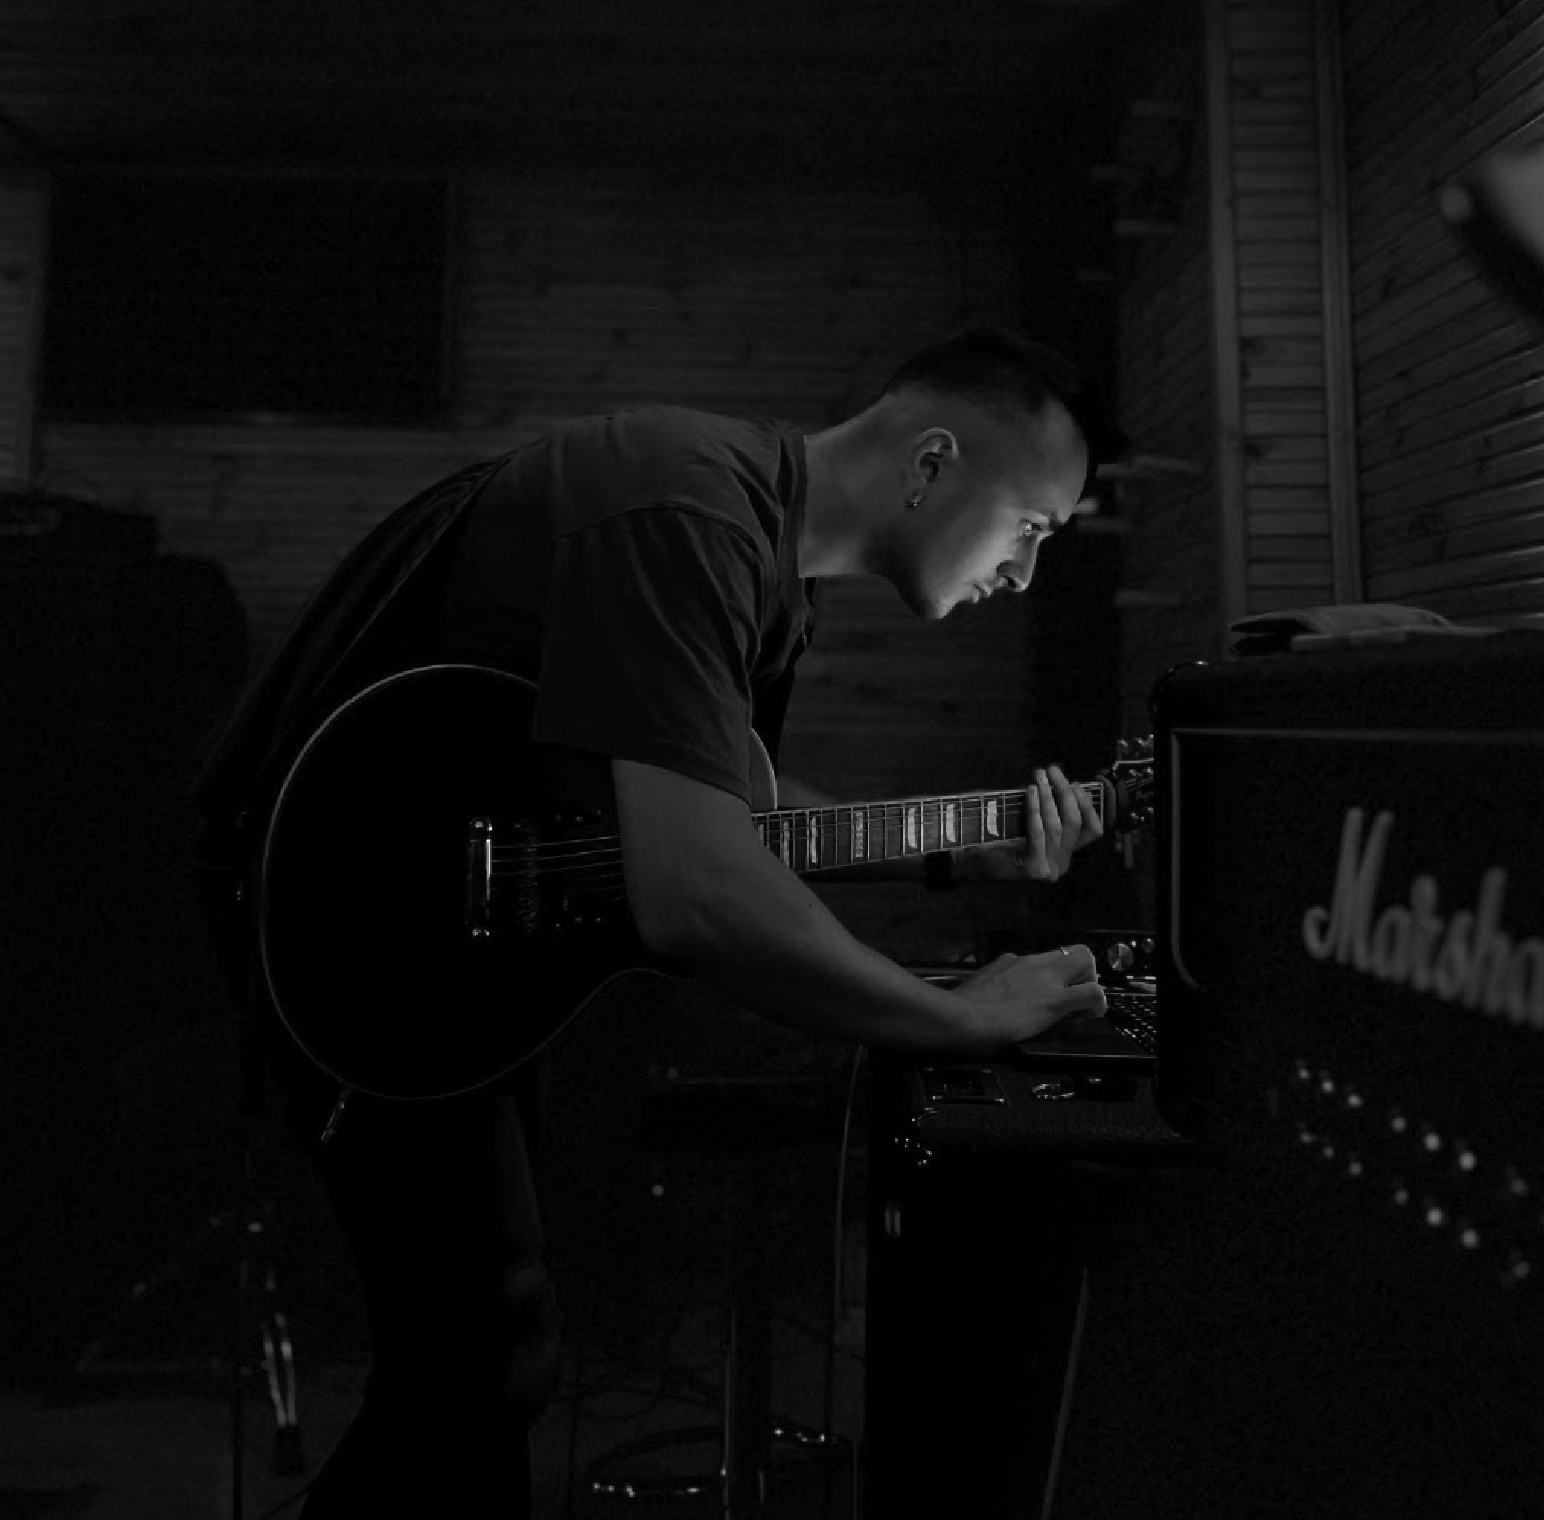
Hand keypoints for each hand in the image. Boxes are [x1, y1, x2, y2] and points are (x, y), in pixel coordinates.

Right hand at [953, 944, 1103, 1043]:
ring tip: (1078, 1008)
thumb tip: (988, 987)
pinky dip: (1096, 1004)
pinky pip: (1092, 993)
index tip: (1049, 993)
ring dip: (1089, 982)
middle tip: (1072, 998)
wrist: (960, 1019)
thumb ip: (988, 981)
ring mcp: (1045, 980)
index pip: (1045, 958)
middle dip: (1080, 973)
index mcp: (1011, 962)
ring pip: (1086, 961)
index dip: (1055, 975)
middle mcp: (1031, 963)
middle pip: (1073, 951)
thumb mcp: (975, 986)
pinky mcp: (1054, 1000)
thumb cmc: (961, 1009)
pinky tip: (1089, 1015)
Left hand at [971, 765, 1103, 881]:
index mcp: (1064, 856)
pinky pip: (1038, 832)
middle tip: (1053, 770)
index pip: (1092, 830)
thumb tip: (1062, 784)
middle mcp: (1061, 865)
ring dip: (1050, 796)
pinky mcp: (1034, 868)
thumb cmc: (996, 841)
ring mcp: (1049, 869)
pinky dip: (1035, 809)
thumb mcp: (1028, 825)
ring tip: (1041, 776)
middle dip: (1065, 792)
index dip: (1087, 805)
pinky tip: (1032, 791)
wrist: (970, 865)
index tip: (1076, 784)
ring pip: (1057, 826)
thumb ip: (1048, 813)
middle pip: (1075, 823)